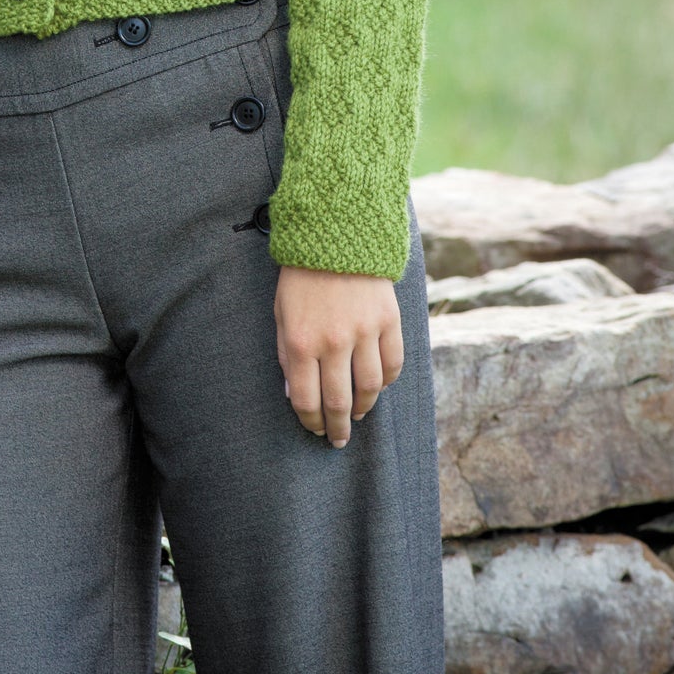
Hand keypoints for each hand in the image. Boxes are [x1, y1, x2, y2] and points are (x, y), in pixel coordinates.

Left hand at [274, 264, 403, 448]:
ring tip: (358, 416)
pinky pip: (392, 365)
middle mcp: (333, 342)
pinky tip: (378, 387)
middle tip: (339, 440)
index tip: (315, 431)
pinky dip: (386, 382)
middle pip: (338, 402)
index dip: (311, 423)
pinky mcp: (389, 321)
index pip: (306, 400)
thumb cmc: (302, 276)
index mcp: (300, 342)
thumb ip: (286, 355)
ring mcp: (364, 332)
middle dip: (338, 428)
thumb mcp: (281, 313)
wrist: (336, 233)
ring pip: (369, 389)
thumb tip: (294, 395)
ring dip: (363, 409)